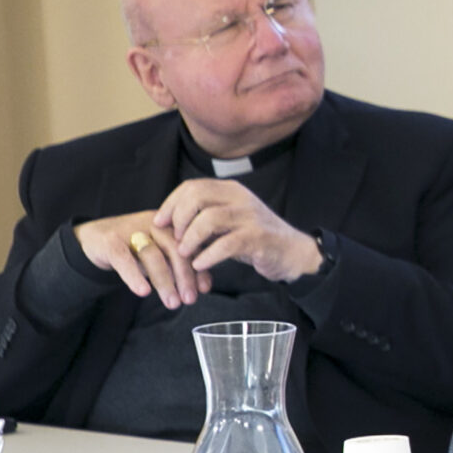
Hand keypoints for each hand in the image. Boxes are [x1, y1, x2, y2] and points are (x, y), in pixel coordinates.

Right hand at [74, 211, 204, 308]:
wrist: (94, 237)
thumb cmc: (135, 248)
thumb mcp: (160, 255)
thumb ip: (180, 265)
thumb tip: (203, 287)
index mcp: (170, 224)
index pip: (190, 246)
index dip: (199, 268)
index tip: (204, 289)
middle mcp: (154, 223)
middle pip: (174, 250)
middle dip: (185, 277)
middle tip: (189, 300)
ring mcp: (131, 230)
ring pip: (152, 256)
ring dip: (165, 282)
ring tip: (172, 303)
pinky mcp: (110, 241)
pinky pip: (124, 260)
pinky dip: (135, 277)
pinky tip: (143, 292)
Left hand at [153, 178, 322, 281]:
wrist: (292, 253)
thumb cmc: (254, 239)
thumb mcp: (228, 222)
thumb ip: (203, 217)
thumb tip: (167, 222)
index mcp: (231, 190)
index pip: (192, 187)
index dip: (171, 204)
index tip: (159, 223)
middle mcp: (241, 198)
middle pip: (198, 197)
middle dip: (179, 219)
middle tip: (174, 238)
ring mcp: (251, 217)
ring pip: (209, 219)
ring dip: (191, 238)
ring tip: (185, 253)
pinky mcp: (259, 237)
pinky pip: (226, 244)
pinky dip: (208, 256)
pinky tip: (200, 265)